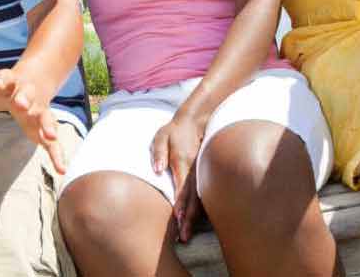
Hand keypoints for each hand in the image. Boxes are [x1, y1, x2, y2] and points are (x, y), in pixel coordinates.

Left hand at [0, 68, 67, 173]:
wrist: (36, 78)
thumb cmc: (5, 88)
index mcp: (10, 83)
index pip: (4, 78)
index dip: (0, 80)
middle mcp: (28, 94)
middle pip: (27, 96)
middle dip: (25, 99)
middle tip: (21, 105)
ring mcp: (39, 110)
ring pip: (44, 116)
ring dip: (47, 125)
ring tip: (51, 136)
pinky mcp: (45, 126)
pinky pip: (54, 141)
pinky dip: (58, 154)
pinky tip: (61, 169)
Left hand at [151, 115, 204, 241]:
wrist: (195, 122)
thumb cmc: (174, 132)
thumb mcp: (162, 136)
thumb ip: (159, 153)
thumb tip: (157, 170)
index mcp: (183, 161)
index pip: (182, 186)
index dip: (181, 204)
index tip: (178, 219)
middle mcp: (194, 171)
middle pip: (193, 198)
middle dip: (188, 219)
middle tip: (183, 237)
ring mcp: (200, 174)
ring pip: (199, 200)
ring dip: (194, 219)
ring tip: (186, 235)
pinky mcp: (202, 176)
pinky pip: (201, 196)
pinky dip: (198, 211)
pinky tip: (193, 224)